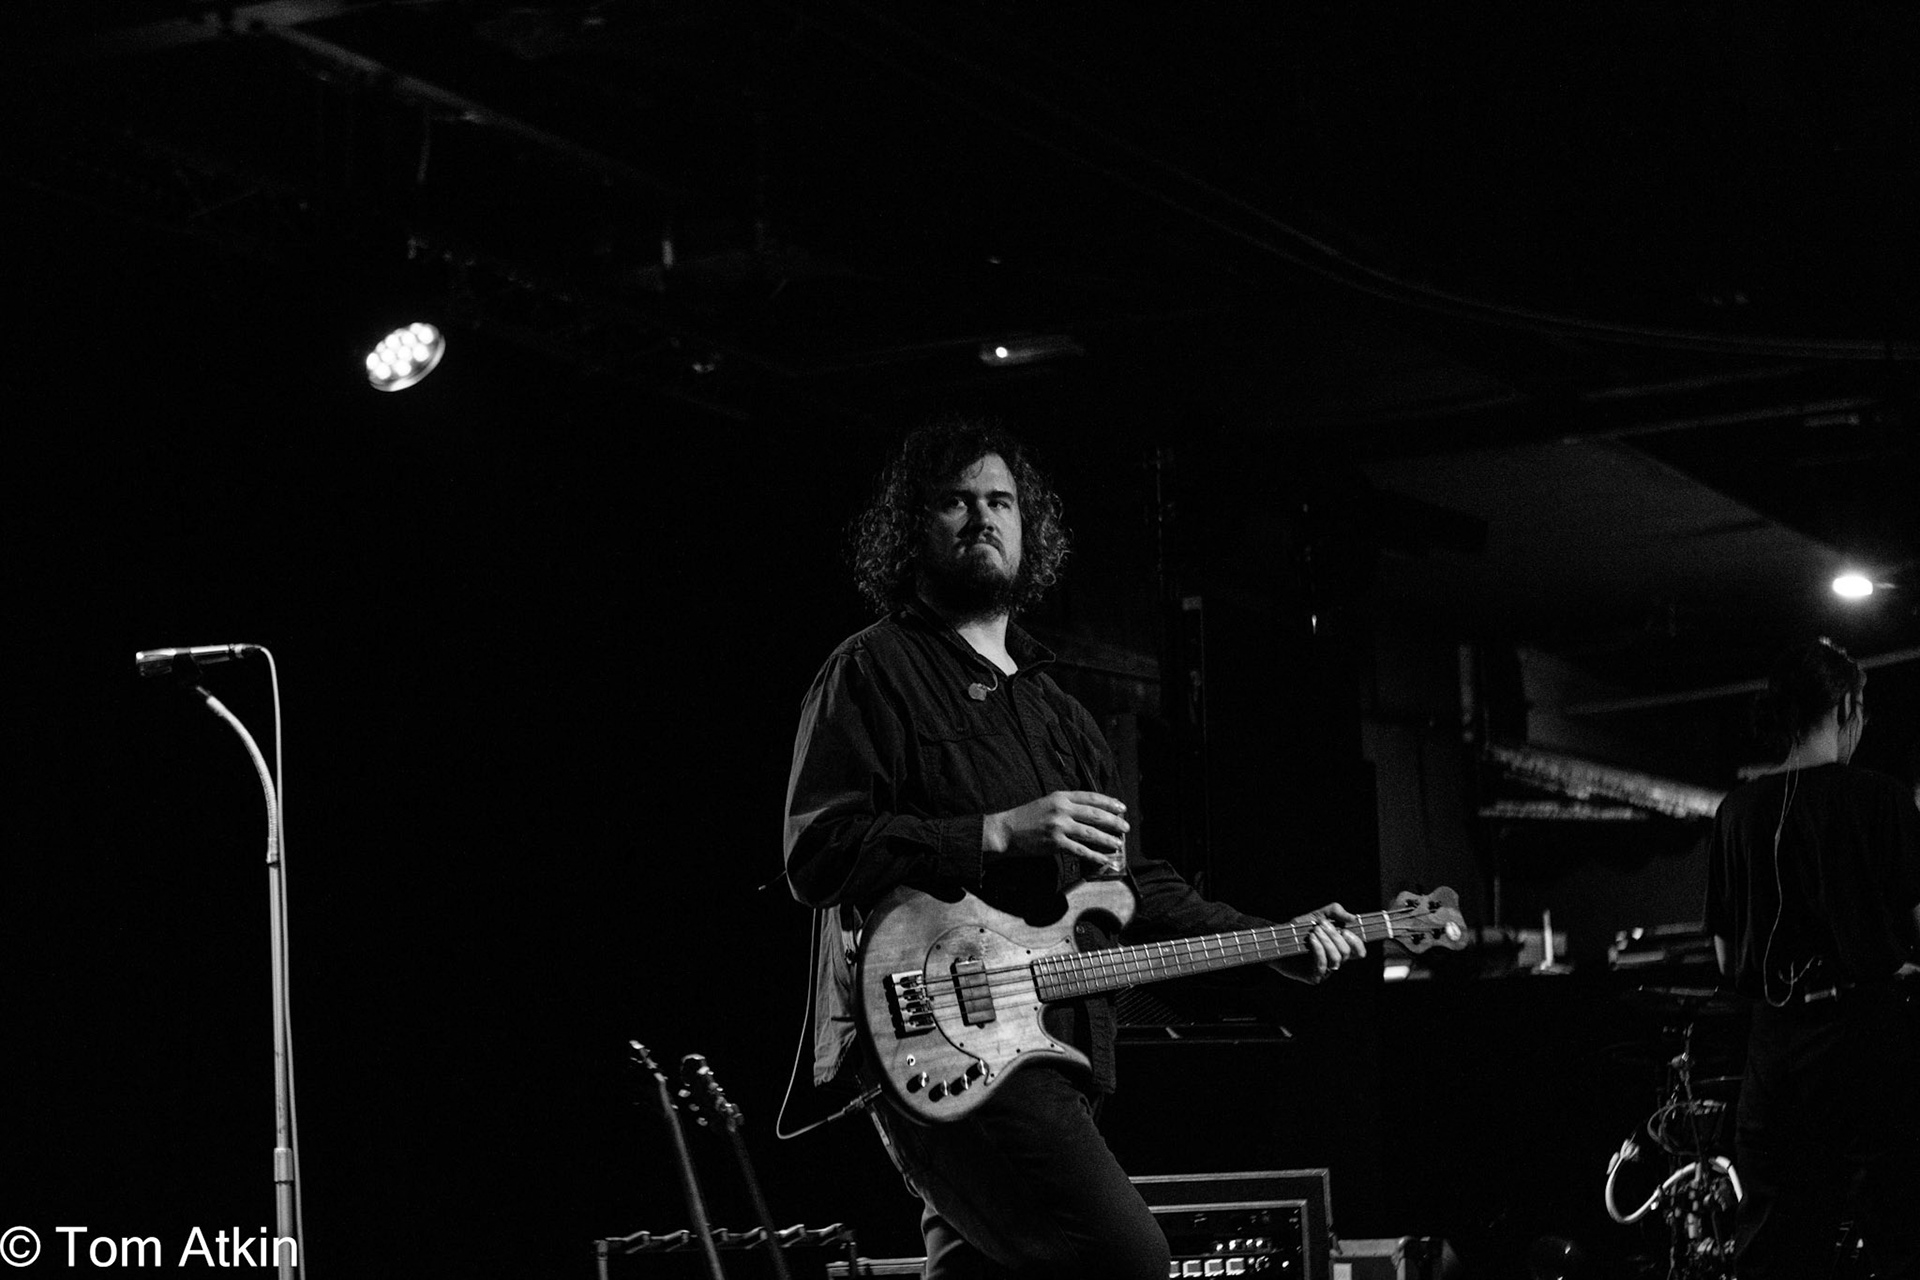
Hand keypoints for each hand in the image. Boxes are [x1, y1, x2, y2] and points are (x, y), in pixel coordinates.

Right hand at [984, 790, 1128, 876]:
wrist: (1006, 831)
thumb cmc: (1026, 817)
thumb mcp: (1047, 802)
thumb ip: (1066, 804)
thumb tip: (1089, 812)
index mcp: (1060, 796)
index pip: (1091, 797)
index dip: (1109, 802)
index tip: (1121, 808)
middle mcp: (1062, 809)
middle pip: (1095, 814)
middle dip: (1114, 822)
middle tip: (1125, 828)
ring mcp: (1059, 826)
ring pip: (1091, 833)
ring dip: (1108, 839)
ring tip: (1118, 844)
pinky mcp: (1056, 843)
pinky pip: (1080, 850)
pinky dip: (1094, 856)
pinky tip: (1103, 859)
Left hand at [1285, 903, 1365, 982]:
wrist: (1277, 941)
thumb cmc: (1298, 930)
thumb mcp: (1317, 916)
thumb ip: (1335, 912)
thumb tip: (1353, 918)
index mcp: (1339, 949)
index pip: (1359, 952)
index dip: (1356, 942)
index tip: (1344, 929)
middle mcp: (1334, 962)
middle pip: (1346, 952)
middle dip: (1334, 936)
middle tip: (1321, 926)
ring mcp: (1325, 971)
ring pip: (1336, 959)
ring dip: (1326, 942)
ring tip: (1314, 932)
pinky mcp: (1314, 977)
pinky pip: (1323, 965)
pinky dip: (1318, 949)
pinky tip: (1311, 939)